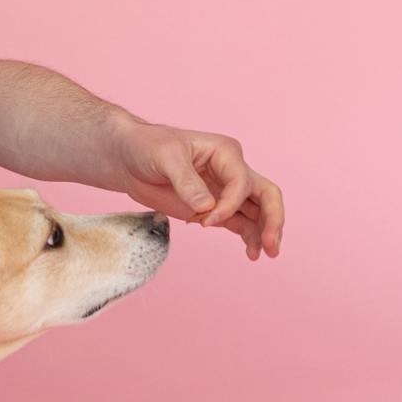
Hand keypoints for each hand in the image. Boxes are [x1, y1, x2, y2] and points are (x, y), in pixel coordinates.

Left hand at [113, 122, 284, 259]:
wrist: (129, 158)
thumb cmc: (147, 147)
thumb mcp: (164, 157)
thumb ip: (186, 182)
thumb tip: (206, 207)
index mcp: (225, 152)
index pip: (242, 182)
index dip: (229, 205)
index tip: (204, 221)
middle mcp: (232, 170)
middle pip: (266, 194)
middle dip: (272, 220)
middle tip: (271, 246)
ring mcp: (225, 191)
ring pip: (258, 212)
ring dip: (264, 232)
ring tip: (262, 255)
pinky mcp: (215, 209)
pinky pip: (241, 223)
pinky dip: (249, 237)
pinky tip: (251, 252)